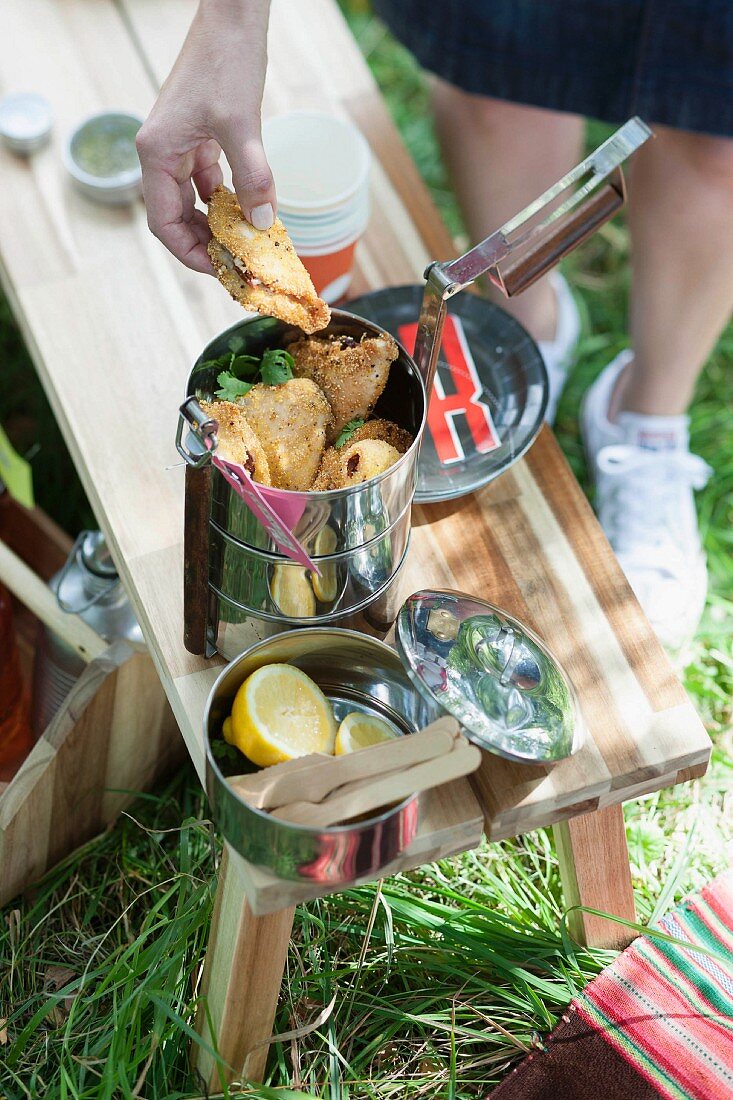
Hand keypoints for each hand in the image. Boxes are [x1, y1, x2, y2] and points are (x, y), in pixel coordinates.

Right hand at [136, 0, 274, 272]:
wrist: (232, 18)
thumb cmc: (227, 62)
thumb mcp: (243, 125)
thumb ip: (252, 176)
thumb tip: (262, 223)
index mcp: (157, 153)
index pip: (163, 222)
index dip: (190, 253)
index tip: (220, 270)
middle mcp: (161, 153)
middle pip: (176, 218)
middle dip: (205, 245)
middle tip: (238, 266)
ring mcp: (178, 145)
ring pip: (191, 202)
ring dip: (216, 225)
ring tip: (245, 246)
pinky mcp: (197, 137)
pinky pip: (206, 182)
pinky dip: (225, 200)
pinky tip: (248, 211)